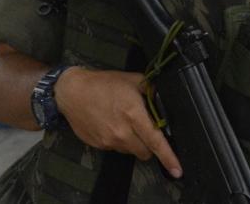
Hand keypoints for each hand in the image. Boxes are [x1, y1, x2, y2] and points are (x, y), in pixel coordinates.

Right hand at [54, 67, 182, 178]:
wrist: (72, 92)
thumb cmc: (104, 83)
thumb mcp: (133, 80)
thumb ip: (151, 90)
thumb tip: (163, 99)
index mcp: (134, 114)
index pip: (155, 141)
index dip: (168, 157)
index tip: (177, 169)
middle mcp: (122, 132)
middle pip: (145, 152)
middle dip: (150, 145)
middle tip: (146, 130)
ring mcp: (109, 141)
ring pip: (131, 151)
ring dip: (134, 143)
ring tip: (125, 123)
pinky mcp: (99, 145)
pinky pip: (116, 149)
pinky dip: (119, 141)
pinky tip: (112, 125)